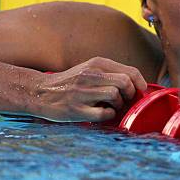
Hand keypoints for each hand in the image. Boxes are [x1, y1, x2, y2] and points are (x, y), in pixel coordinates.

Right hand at [30, 57, 147, 121]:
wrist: (39, 92)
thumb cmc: (70, 82)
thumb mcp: (89, 69)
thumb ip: (110, 73)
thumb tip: (137, 85)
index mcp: (96, 64)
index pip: (130, 71)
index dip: (140, 84)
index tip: (139, 92)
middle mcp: (90, 75)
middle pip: (126, 83)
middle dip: (130, 94)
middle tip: (123, 100)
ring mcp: (82, 92)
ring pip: (115, 96)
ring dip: (118, 105)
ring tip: (110, 107)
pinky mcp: (76, 109)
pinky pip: (104, 114)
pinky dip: (108, 116)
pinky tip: (101, 114)